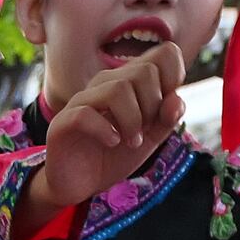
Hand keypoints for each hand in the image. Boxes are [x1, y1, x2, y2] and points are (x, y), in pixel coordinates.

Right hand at [26, 43, 188, 221]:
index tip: (164, 109)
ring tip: (131, 142)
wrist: (79, 185)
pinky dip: (106, 130)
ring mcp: (83, 100)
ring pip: (118, 89)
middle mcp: (106, 83)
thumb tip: (176, 98)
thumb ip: (167, 119)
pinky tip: (112, 142)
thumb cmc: (113, 157)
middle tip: (143, 132)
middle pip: (144, 71)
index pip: (164, 54)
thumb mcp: (149, 140)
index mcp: (129, 81)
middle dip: (152, 106)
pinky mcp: (63, 122)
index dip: (174, 77)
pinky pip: (87, 114)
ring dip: (132, 120)